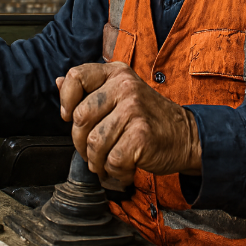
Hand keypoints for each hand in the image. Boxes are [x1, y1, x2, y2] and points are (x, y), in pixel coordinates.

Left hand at [56, 62, 200, 189]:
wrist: (186, 137)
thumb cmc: (149, 119)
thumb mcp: (121, 95)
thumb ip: (90, 90)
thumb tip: (58, 82)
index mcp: (117, 73)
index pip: (76, 76)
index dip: (66, 100)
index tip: (70, 117)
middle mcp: (125, 86)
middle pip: (80, 117)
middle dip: (81, 143)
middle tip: (93, 152)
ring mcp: (134, 109)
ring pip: (94, 143)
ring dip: (97, 162)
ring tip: (109, 162)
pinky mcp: (141, 134)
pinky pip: (111, 160)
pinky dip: (115, 172)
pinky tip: (125, 168)